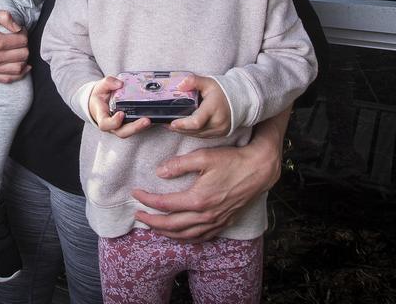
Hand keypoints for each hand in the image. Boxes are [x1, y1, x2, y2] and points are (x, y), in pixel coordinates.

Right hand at [0, 6, 29, 82]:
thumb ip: (4, 16)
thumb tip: (18, 27)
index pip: (22, 40)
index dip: (24, 33)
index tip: (20, 30)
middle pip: (22, 54)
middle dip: (24, 45)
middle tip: (19, 39)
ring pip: (18, 68)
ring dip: (23, 59)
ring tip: (19, 51)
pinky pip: (8, 79)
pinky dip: (19, 74)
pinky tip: (23, 66)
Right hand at [89, 76, 152, 137]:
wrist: (100, 103)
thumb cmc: (100, 96)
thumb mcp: (100, 87)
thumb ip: (108, 83)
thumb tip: (120, 83)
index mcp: (102, 116)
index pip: (105, 124)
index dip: (113, 122)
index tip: (121, 114)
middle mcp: (112, 125)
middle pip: (122, 132)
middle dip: (134, 128)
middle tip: (146, 120)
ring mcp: (121, 126)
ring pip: (130, 132)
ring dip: (142, 127)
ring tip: (152, 119)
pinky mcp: (129, 124)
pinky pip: (136, 127)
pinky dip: (145, 124)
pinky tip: (154, 117)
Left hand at [133, 109, 289, 240]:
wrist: (259, 170)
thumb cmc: (232, 160)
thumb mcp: (203, 157)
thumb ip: (179, 165)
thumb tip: (159, 172)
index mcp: (198, 199)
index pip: (164, 204)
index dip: (147, 200)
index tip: (136, 193)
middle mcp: (205, 215)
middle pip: (171, 225)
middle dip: (151, 221)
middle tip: (138, 214)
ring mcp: (215, 222)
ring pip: (185, 235)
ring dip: (166, 233)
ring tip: (153, 226)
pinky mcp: (224, 223)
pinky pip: (201, 237)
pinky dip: (186, 238)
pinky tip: (180, 234)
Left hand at [168, 75, 230, 138]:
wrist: (240, 100)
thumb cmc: (222, 90)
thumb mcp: (208, 82)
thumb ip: (194, 81)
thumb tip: (180, 85)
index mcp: (213, 108)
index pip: (197, 121)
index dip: (183, 124)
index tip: (172, 123)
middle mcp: (217, 122)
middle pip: (194, 130)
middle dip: (179, 128)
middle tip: (165, 123)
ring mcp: (219, 130)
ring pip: (197, 135)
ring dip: (183, 131)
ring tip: (171, 125)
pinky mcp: (219, 134)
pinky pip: (202, 136)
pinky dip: (191, 132)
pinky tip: (183, 128)